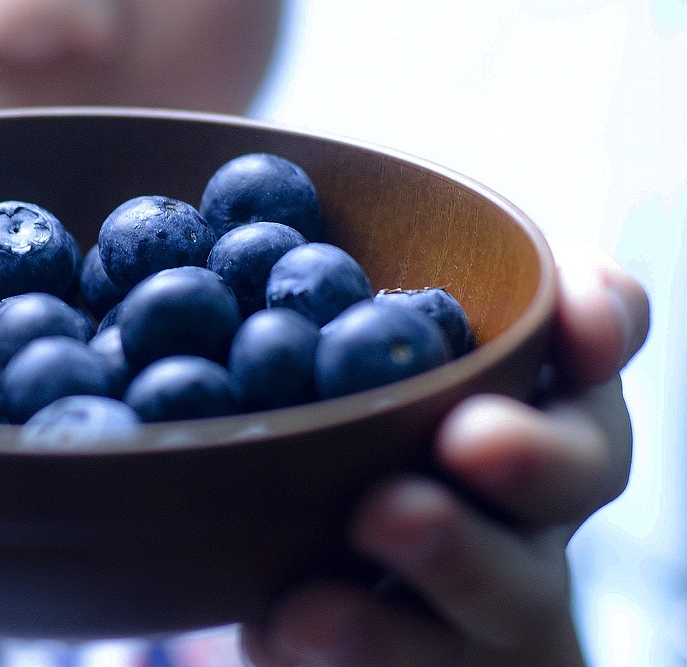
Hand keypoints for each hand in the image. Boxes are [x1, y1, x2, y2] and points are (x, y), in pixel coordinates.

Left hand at [238, 242, 649, 666]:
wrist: (350, 604)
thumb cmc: (338, 448)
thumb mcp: (334, 367)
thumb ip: (317, 305)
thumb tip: (225, 207)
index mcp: (523, 393)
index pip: (596, 340)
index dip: (604, 316)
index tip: (581, 307)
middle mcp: (531, 494)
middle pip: (581, 471)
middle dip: (538, 453)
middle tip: (467, 438)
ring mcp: (498, 594)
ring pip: (510, 589)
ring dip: (449, 559)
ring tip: (367, 528)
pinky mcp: (441, 665)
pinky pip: (413, 665)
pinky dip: (351, 639)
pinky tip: (273, 624)